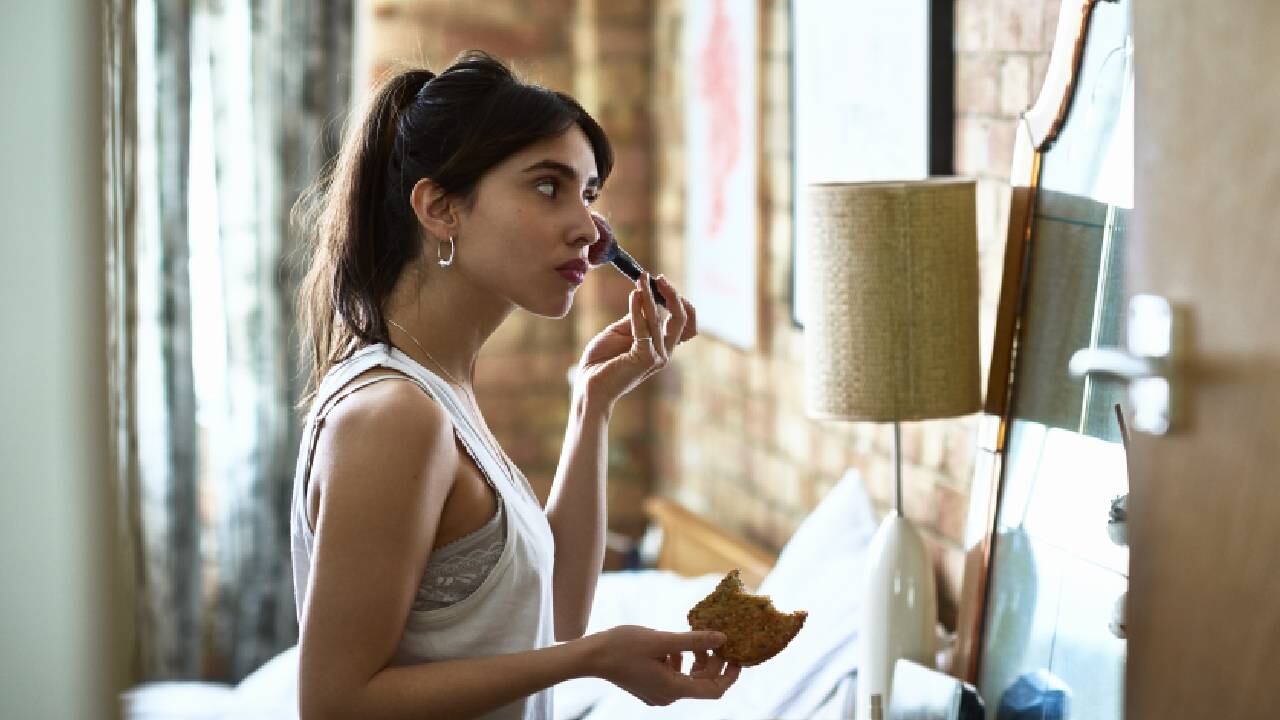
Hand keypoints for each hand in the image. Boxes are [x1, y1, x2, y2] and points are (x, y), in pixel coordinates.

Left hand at [575, 273, 696, 410]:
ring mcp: (657, 357)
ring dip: (650, 296)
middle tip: (659, 278)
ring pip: (660, 319)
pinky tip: (633, 295)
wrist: (588, 383)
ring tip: (641, 279)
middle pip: (682, 319)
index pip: (683, 321)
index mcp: (661, 346)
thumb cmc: (602, 360)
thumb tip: (645, 296)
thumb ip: (636, 318)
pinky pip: (644, 328)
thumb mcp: (620, 332)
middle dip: (672, 295)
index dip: (677, 300)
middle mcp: (664, 352)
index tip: (660, 282)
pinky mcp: (645, 359)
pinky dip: (638, 309)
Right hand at [584, 625, 739, 705]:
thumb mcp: (662, 640)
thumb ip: (694, 641)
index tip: (738, 657)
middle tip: (715, 639)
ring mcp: (657, 694)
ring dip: (694, 659)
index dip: (730, 675)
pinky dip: (678, 661)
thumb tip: (722, 638)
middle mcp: (668, 696)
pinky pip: (673, 676)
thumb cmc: (623, 646)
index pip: (714, 690)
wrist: (591, 656)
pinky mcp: (649, 687)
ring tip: (689, 639)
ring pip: (687, 678)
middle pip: (701, 683)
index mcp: (674, 689)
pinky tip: (671, 646)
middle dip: (711, 662)